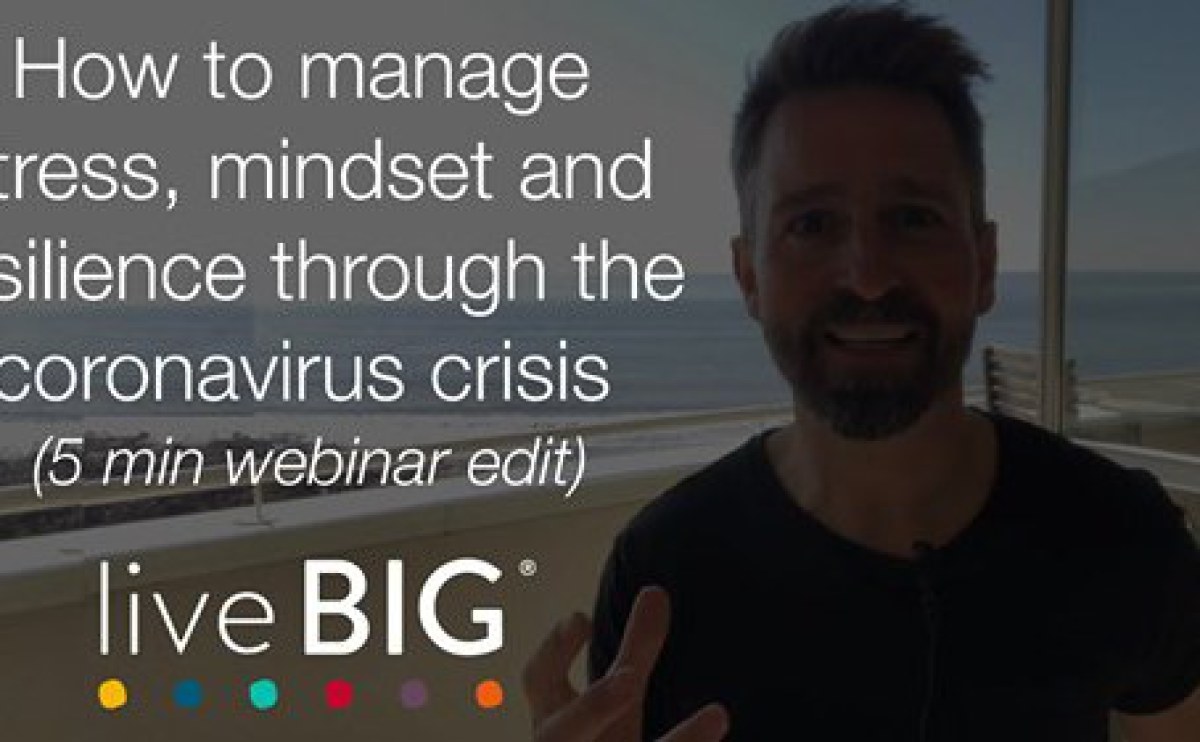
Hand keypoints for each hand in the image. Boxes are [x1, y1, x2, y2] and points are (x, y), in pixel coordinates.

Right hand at [523, 586, 728, 740]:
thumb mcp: (618, 705)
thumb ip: (636, 652)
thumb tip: (656, 592)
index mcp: (558, 722)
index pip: (540, 682)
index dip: (554, 653)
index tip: (581, 619)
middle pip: (565, 732)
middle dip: (592, 708)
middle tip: (628, 682)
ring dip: (666, 740)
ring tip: (716, 715)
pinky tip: (719, 721)